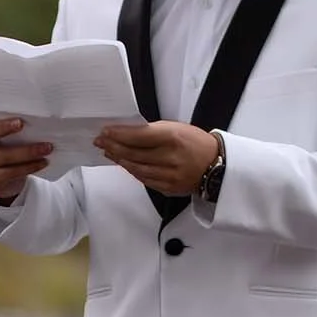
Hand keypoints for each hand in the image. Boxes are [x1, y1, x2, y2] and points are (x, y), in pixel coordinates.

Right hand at [0, 91, 51, 204]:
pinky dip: (29, 167)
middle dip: (5, 128)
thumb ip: (0, 118)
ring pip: (4, 157)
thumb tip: (8, 99)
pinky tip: (43, 162)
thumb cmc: (2, 150)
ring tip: (47, 147)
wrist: (1, 181)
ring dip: (28, 152)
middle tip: (23, 123)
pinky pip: (12, 173)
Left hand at [96, 120, 219, 194]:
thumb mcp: (177, 128)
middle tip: (101, 142)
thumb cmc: (196, 143)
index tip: (106, 132)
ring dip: (119, 159)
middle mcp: (169, 157)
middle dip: (113, 146)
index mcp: (172, 137)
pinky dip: (131, 171)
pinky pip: (143, 179)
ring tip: (109, 152)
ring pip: (135, 168)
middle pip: (133, 153)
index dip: (119, 134)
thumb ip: (153, 131)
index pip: (138, 136)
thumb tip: (127, 133)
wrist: (216, 166)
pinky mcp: (167, 188)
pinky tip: (124, 164)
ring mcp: (168, 175)